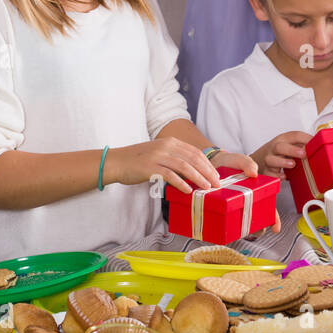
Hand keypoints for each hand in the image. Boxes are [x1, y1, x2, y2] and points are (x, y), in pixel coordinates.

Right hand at [104, 139, 223, 192]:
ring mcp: (157, 156)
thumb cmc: (138, 161)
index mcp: (170, 142)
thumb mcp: (159, 154)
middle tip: (216, 184)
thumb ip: (175, 159)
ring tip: (206, 188)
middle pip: (193, 158)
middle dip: (207, 172)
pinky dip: (180, 183)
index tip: (216, 175)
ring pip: (184, 166)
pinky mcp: (150, 167)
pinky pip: (169, 175)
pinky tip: (188, 190)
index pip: (195, 152)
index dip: (207, 164)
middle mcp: (166, 146)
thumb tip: (193, 172)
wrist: (116, 161)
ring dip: (198, 178)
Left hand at [200, 151, 281, 234]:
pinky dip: (228, 226)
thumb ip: (248, 163)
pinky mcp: (223, 208)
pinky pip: (227, 220)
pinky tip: (226, 228)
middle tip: (257, 230)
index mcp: (257, 191)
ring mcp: (236, 206)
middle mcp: (248, 201)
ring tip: (242, 231)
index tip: (275, 228)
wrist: (213, 161)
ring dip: (245, 230)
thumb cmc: (231, 162)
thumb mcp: (241, 160)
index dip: (274, 218)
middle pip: (257, 218)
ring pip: (244, 223)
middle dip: (259, 228)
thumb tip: (254, 173)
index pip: (269, 206)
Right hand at [250, 130, 310, 177]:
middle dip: (292, 150)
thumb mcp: (290, 143)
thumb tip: (320, 146)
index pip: (294, 136)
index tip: (314, 143)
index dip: (305, 139)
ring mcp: (269, 160)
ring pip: (271, 160)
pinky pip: (269, 174)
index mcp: (283, 140)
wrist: (261, 156)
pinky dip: (276, 176)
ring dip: (282, 162)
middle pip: (280, 147)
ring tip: (293, 164)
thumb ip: (303, 144)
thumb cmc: (280, 150)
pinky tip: (284, 176)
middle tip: (303, 154)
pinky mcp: (266, 171)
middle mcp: (274, 149)